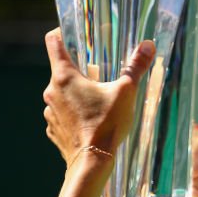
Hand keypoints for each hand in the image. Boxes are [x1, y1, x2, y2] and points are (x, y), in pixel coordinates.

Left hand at [42, 28, 155, 166]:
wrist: (92, 164)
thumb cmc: (107, 125)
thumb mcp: (126, 92)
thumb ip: (135, 67)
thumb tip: (148, 45)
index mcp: (64, 76)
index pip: (53, 42)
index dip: (62, 33)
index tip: (72, 34)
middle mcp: (51, 91)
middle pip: (61, 70)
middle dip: (79, 70)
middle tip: (99, 76)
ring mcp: (50, 112)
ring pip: (61, 95)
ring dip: (75, 95)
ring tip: (96, 103)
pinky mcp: (54, 130)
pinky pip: (62, 116)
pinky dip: (73, 115)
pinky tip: (89, 122)